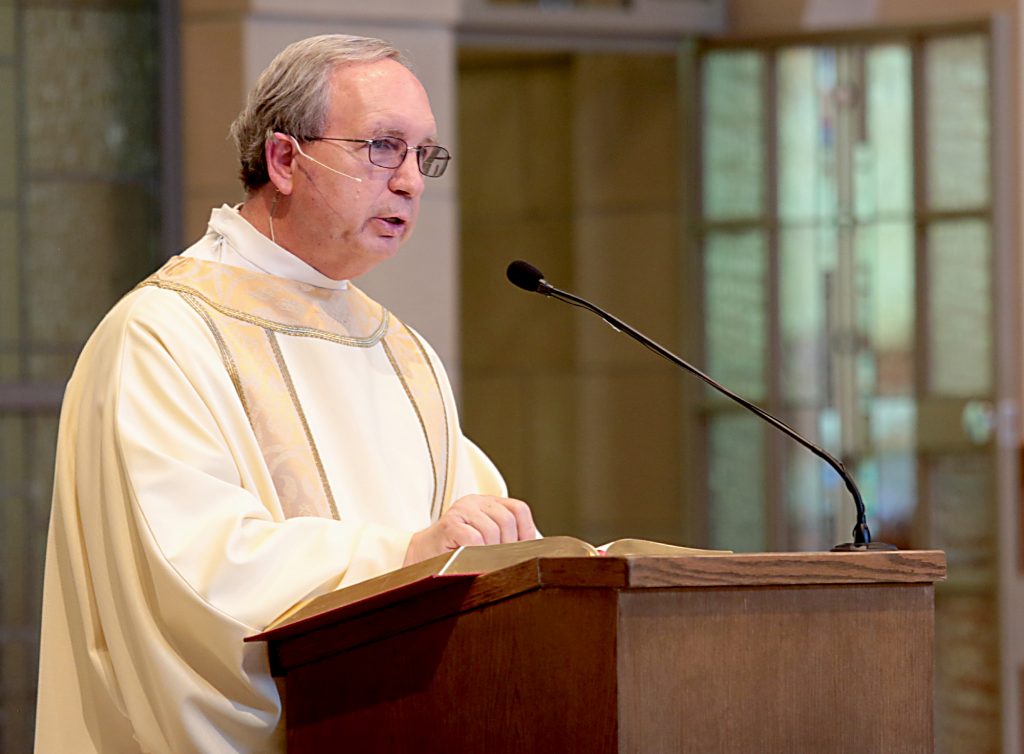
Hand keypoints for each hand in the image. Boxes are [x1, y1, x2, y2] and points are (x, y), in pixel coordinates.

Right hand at [403, 495, 536, 565]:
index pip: (519, 510)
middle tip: (499, 562)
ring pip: (492, 530)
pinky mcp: (448, 525)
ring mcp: (460, 511)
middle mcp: (474, 502)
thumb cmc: (456, 554)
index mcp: (486, 503)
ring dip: (491, 552)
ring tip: (482, 563)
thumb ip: (505, 539)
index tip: (519, 552)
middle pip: (507, 520)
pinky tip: (470, 560)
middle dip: (508, 546)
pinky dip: (476, 553)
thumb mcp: (484, 541)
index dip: (525, 532)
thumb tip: (535, 551)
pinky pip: (474, 539)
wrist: (419, 559)